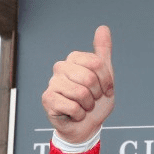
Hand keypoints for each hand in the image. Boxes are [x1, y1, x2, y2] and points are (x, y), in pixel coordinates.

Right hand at [41, 26, 114, 143]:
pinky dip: (79, 114)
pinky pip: (72, 106)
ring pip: (81, 93)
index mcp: (74, 59)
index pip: (97, 63)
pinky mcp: (47, 99)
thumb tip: (103, 27)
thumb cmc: (96, 100)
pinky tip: (75, 114)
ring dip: (88, 105)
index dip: (106, 80)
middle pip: (89, 78)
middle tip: (93, 99)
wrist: (87, 125)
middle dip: (97, 94)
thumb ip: (103, 52)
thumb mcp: (105, 76)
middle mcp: (60, 68)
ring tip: (84, 106)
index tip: (105, 89)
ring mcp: (52, 83)